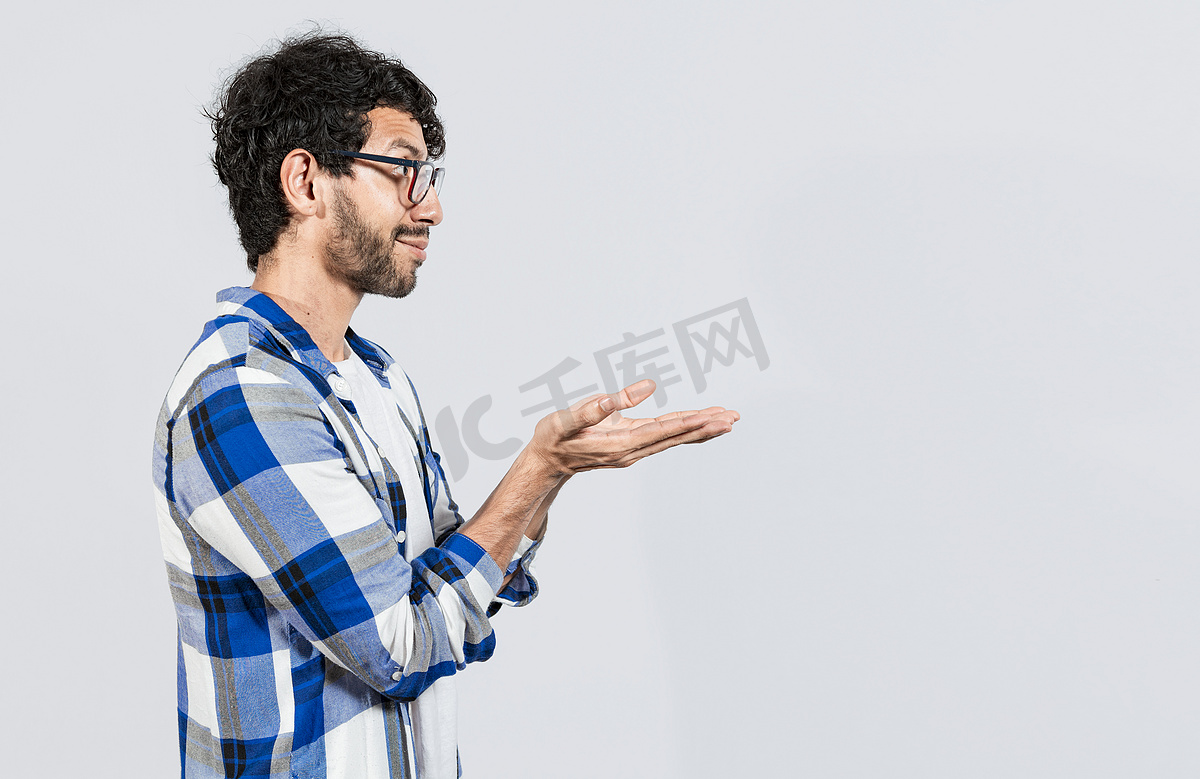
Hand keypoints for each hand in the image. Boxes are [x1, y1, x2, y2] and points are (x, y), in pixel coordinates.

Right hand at [526, 379, 739, 475]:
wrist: (547, 461)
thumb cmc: (555, 436)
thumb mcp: (570, 418)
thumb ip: (601, 405)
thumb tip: (641, 388)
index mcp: (620, 443)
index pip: (663, 431)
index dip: (689, 422)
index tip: (713, 416)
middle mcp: (633, 450)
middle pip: (676, 436)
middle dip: (706, 426)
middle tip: (734, 417)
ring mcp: (634, 450)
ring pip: (675, 438)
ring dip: (702, 429)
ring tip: (728, 420)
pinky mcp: (633, 445)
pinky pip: (666, 437)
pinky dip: (686, 430)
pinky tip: (701, 425)